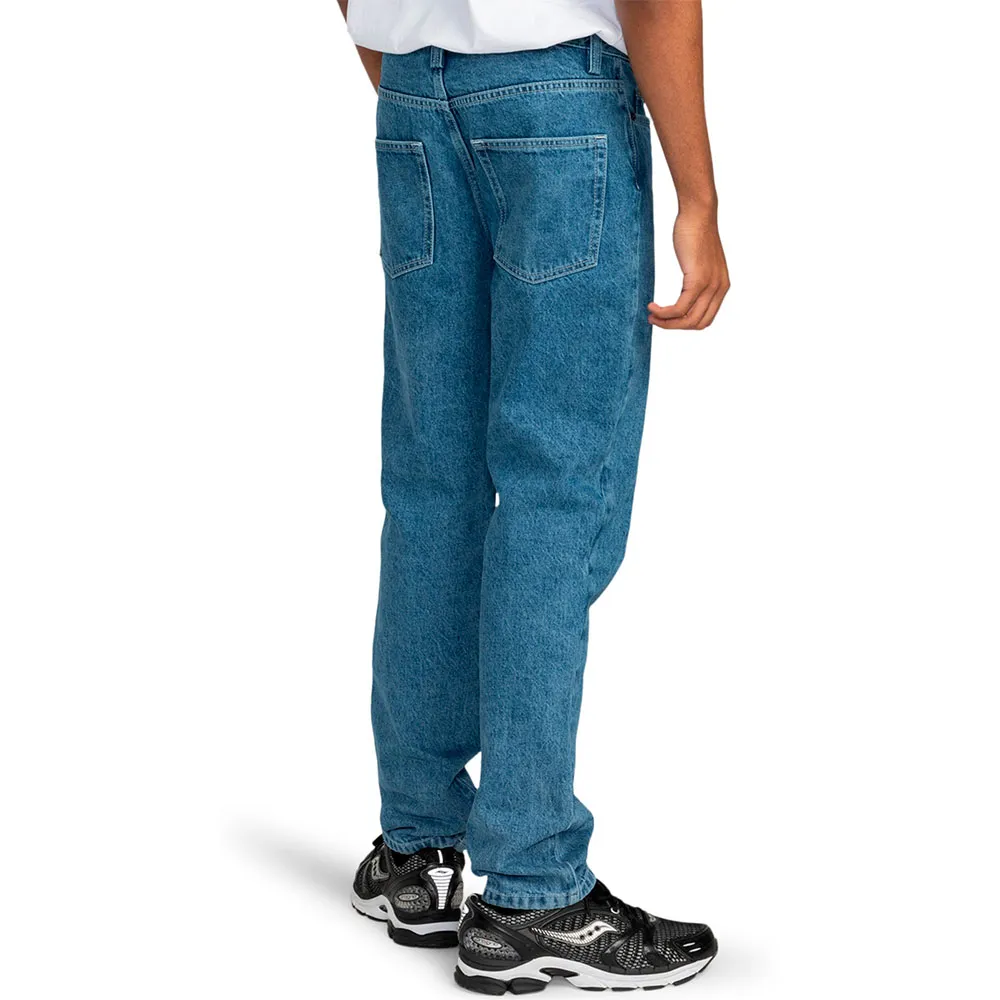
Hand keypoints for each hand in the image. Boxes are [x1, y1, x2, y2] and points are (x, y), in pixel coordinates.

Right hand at [648, 208, 729, 329]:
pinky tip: (652, 306)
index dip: (684, 324)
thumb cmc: (694, 233)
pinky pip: (679, 308)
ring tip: (651, 315)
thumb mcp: (699, 262)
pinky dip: (664, 312)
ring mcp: (710, 286)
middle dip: (674, 326)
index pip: (705, 319)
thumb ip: (697, 279)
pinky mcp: (698, 281)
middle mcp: (719, 289)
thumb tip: (685, 293)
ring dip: (666, 322)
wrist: (698, 214)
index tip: (667, 318)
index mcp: (721, 287)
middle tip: (655, 319)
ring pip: (688, 320)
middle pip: (697, 324)